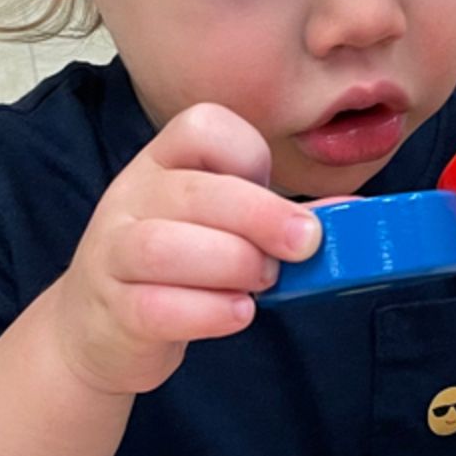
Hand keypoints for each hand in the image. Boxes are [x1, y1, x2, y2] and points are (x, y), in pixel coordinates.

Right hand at [47, 104, 320, 395]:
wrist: (98, 329)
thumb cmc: (175, 269)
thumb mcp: (220, 227)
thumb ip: (280, 218)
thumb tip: (356, 215)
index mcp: (162, 162)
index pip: (202, 126)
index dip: (248, 154)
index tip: (274, 189)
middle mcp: (131, 197)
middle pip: (194, 192)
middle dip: (261, 218)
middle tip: (303, 246)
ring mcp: (113, 253)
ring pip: (166, 247)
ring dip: (232, 265)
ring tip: (261, 283)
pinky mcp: (113, 310)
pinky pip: (156, 306)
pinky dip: (208, 311)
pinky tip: (238, 313)